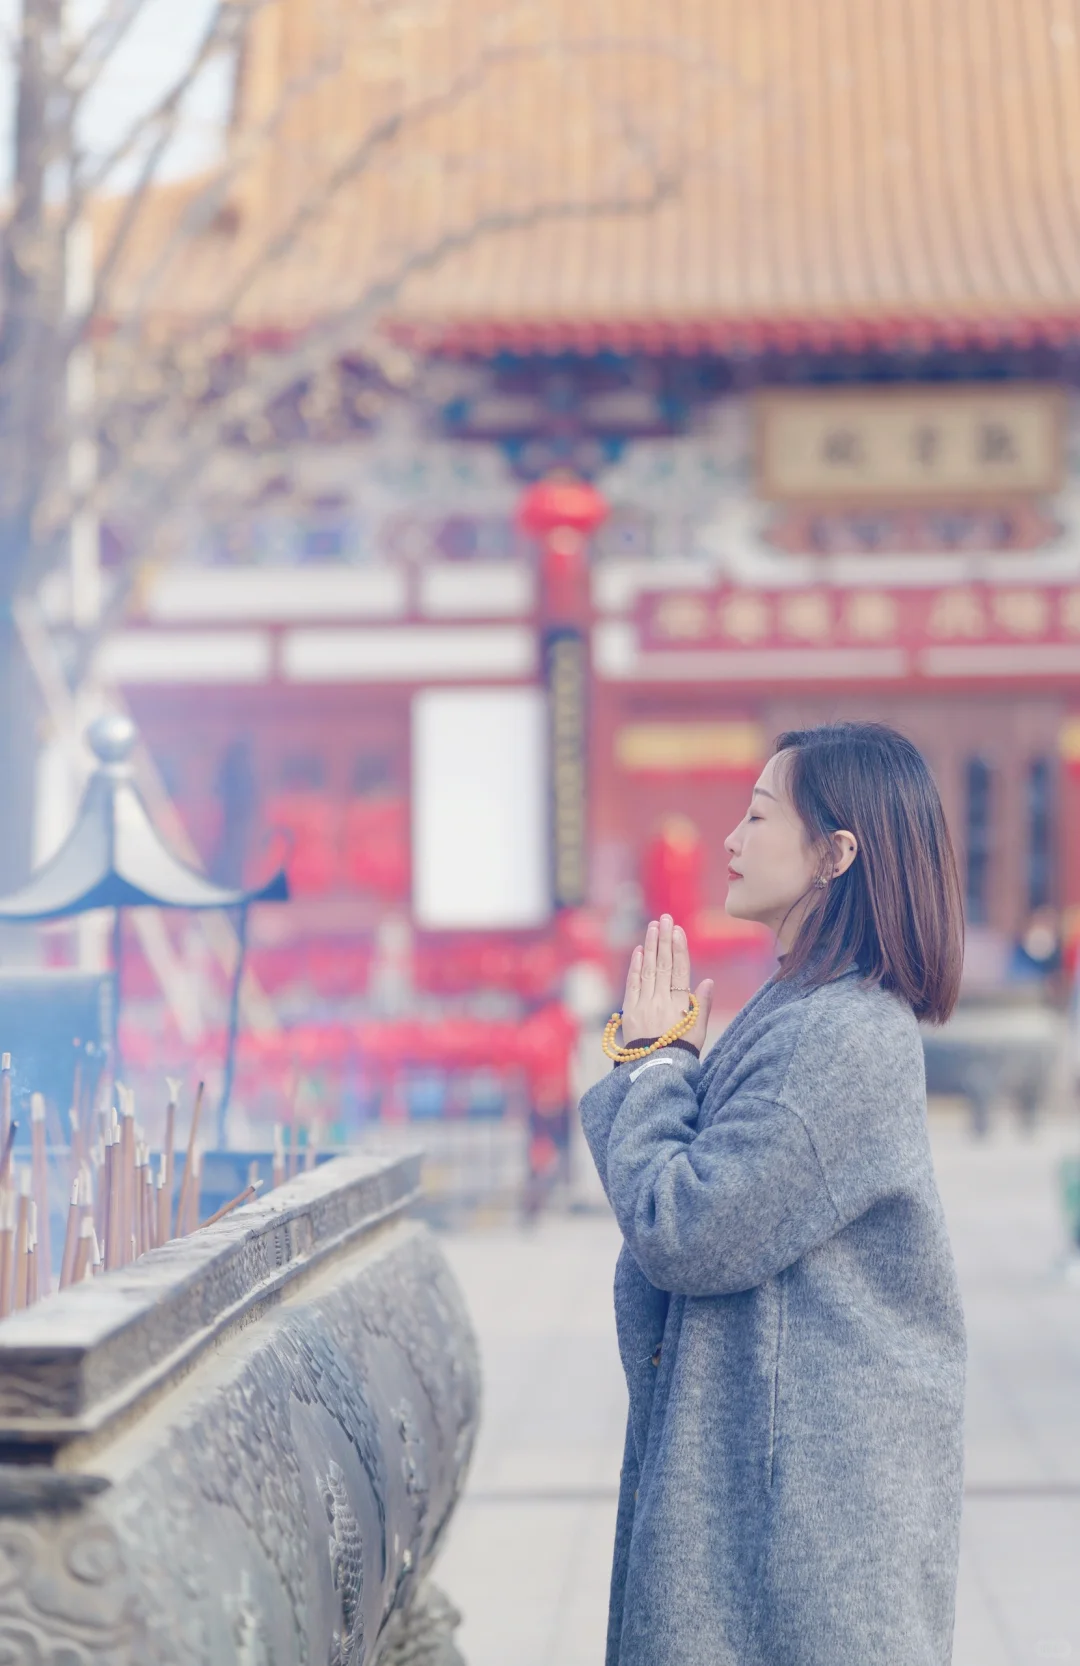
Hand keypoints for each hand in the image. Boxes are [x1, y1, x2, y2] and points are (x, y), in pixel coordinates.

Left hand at [620, 914, 713, 1051]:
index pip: (680, 971)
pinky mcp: (629, 1011)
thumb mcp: (698, 1032)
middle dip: (664, 939)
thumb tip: (707, 981)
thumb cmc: (680, 1053)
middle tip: (665, 919)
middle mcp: (660, 1001)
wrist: (653, 1071)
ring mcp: (643, 1004)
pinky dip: (635, 966)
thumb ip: (701, 1005)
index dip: (679, 949)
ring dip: (650, 946)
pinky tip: (638, 950)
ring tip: (653, 927)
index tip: (678, 931)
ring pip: (648, 970)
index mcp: (679, 1006)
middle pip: (663, 965)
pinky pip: (632, 984)